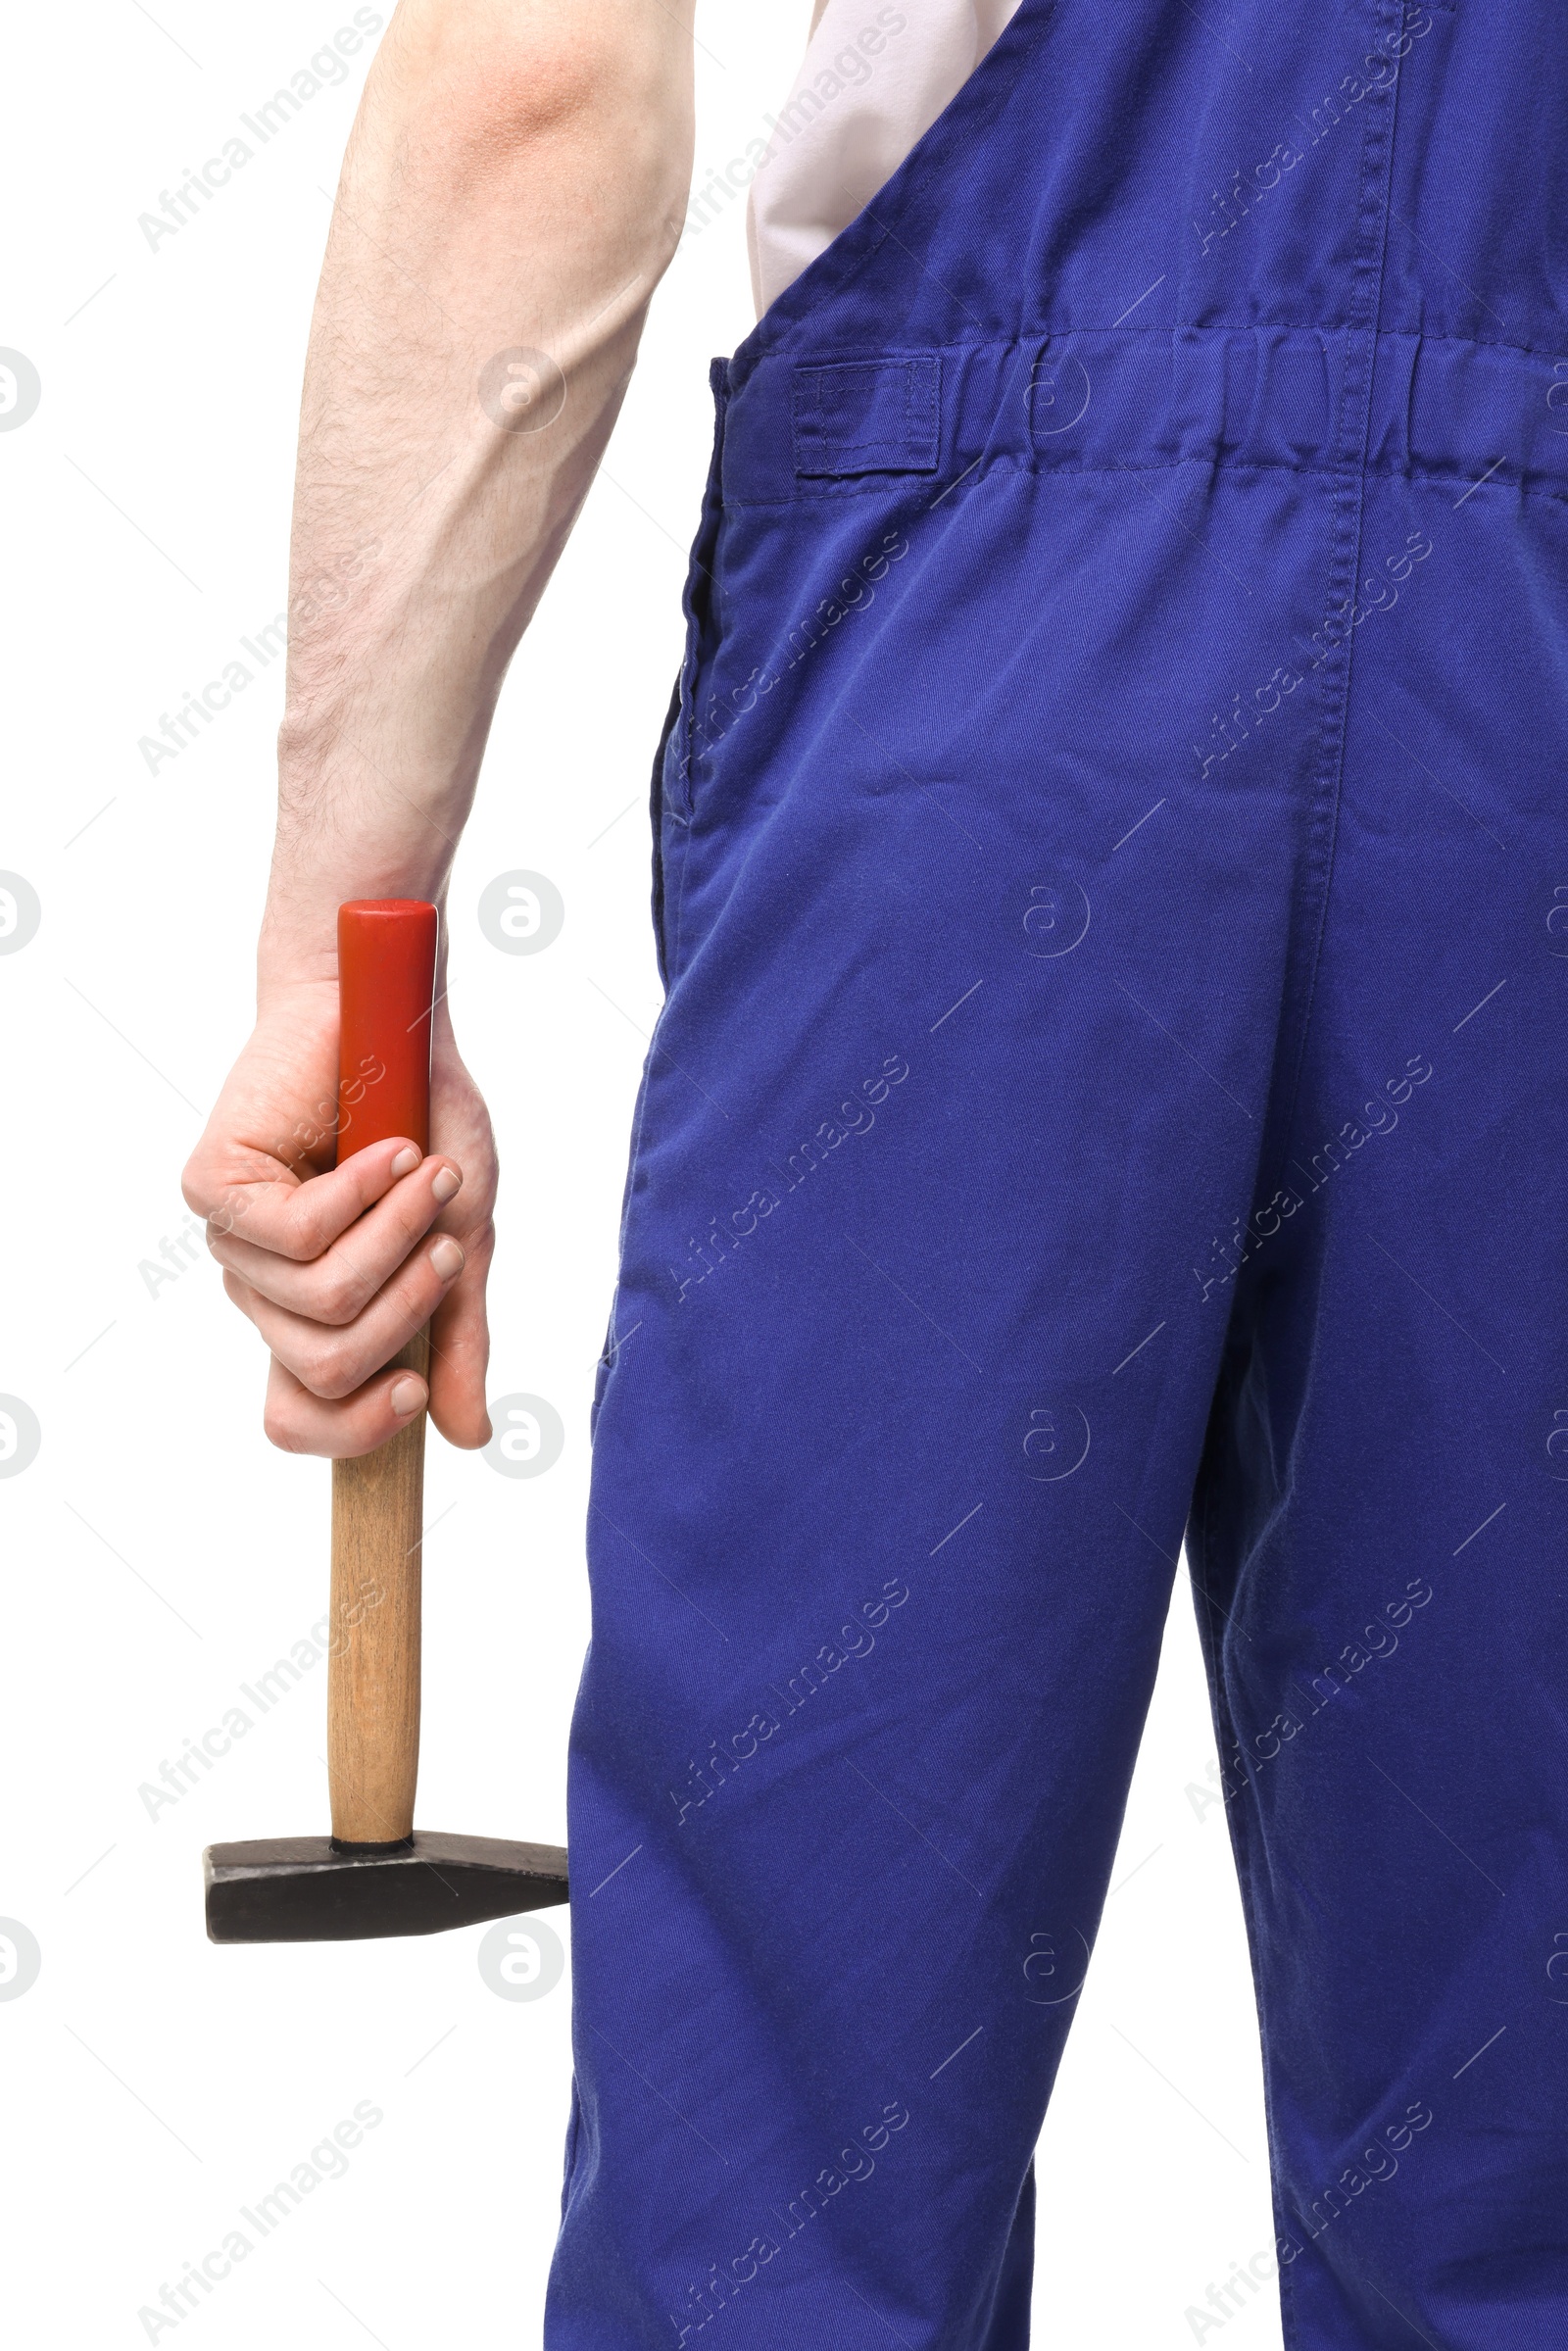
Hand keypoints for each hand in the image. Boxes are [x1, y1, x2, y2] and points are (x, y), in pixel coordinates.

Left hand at [182, 978, 496, 1457]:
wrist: (388, 1012)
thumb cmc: (424, 1117)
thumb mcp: (464, 1240)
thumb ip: (458, 1335)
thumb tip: (469, 1439)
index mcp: (315, 1312)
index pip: (296, 1418)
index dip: (352, 1430)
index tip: (417, 1395)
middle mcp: (266, 1287)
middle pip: (327, 1368)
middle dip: (409, 1306)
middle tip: (447, 1238)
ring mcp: (234, 1240)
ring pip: (322, 1301)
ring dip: (400, 1233)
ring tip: (429, 1173)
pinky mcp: (214, 1186)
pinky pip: (300, 1234)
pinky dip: (368, 1190)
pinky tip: (392, 1148)